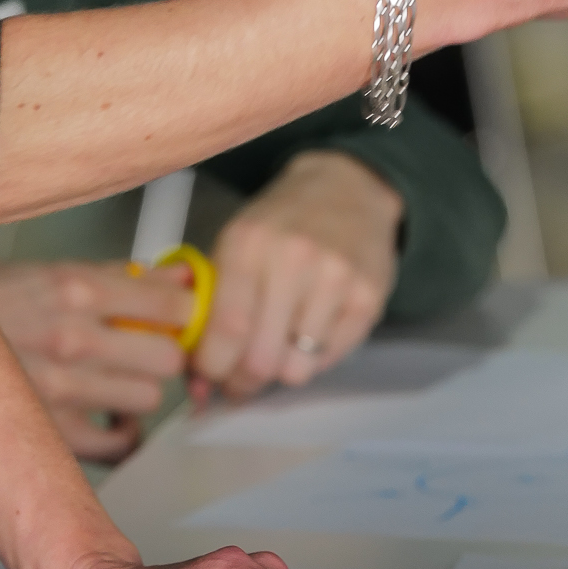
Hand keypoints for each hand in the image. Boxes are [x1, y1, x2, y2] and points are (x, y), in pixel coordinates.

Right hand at [0, 259, 190, 459]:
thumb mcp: (46, 269)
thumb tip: (177, 273)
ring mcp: (61, 391)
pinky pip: (116, 447)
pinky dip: (119, 436)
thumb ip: (117, 274)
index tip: (179, 315)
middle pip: (168, 358)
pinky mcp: (48, 434)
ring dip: (138, 392)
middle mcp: (73, 339)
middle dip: (162, 353)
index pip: (172, 304)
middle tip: (145, 349)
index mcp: (74, 287)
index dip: (184, 312)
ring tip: (116, 381)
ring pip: (146, 401)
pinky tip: (106, 419)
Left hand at [192, 152, 400, 400]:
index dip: (213, 365)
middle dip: (243, 380)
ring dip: (280, 367)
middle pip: (262, 359)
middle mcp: (293, 259)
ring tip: (277, 345)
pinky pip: (329, 360)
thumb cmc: (282, 222)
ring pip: (296, 368)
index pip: (227, 327)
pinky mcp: (368, 298)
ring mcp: (336, 279)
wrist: (347, 188)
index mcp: (248, 243)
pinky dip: (312, 357)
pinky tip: (308, 329)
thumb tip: (199, 371)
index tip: (208, 374)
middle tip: (239, 378)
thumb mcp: (237, 241)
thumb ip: (213, 300)